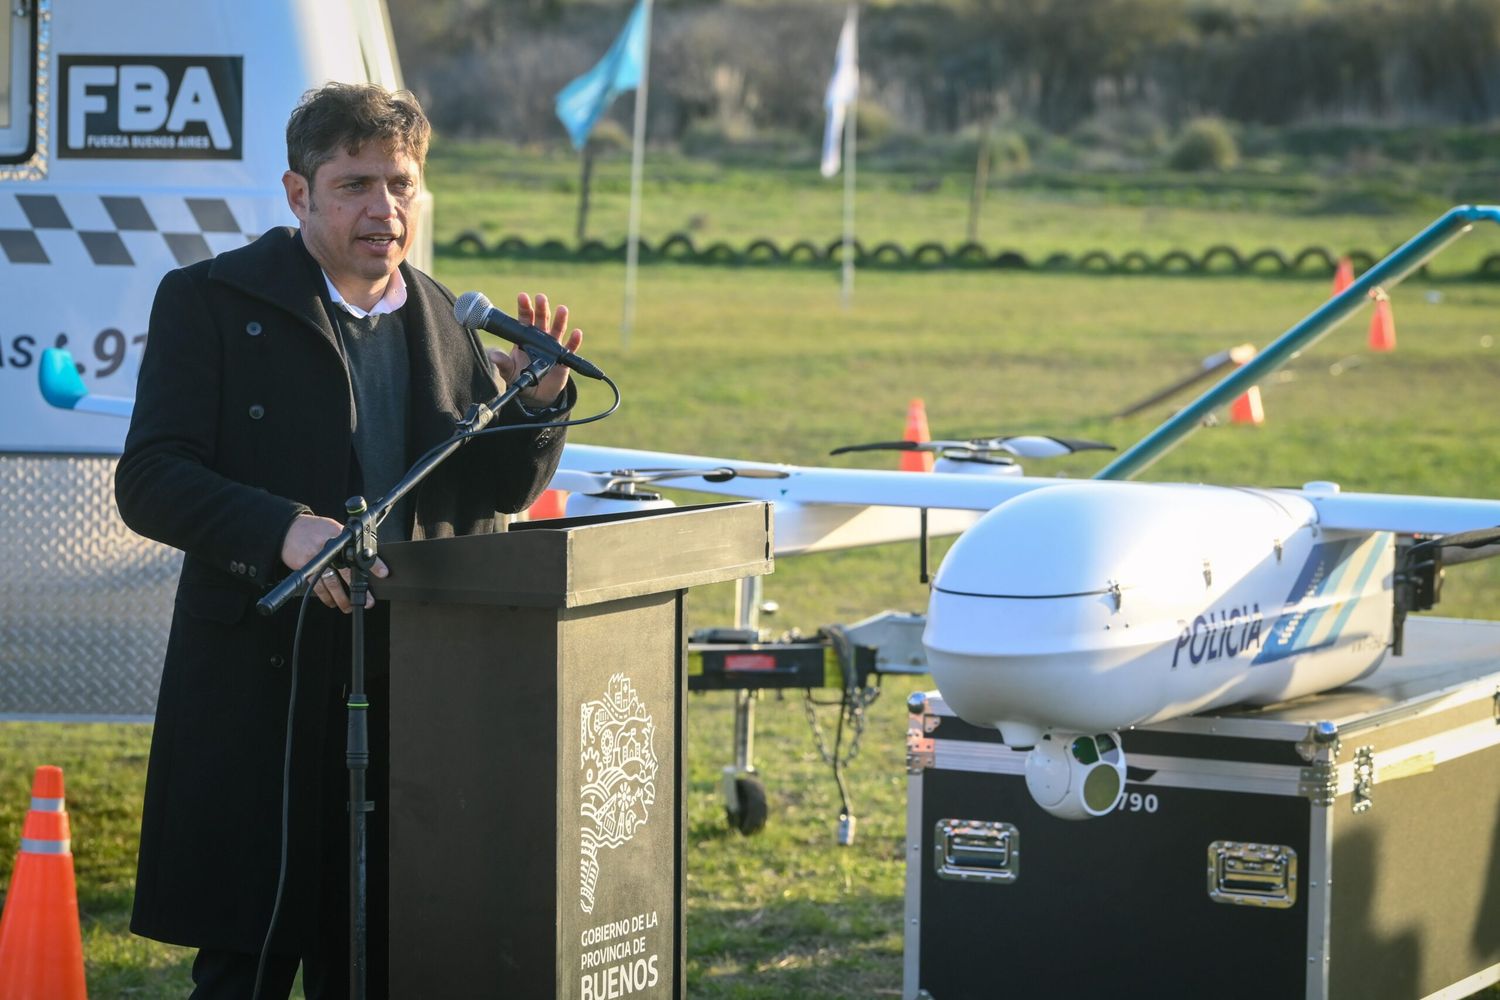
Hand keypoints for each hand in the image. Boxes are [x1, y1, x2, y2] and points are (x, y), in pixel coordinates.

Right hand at [279, 513, 387, 613]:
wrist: (289, 530)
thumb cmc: (314, 529)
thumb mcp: (334, 528)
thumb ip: (347, 542)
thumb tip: (365, 556)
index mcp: (339, 537)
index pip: (360, 551)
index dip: (373, 563)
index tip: (383, 573)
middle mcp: (328, 550)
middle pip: (346, 572)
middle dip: (358, 589)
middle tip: (368, 601)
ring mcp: (316, 561)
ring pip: (331, 584)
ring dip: (341, 598)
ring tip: (348, 607)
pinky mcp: (305, 569)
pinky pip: (317, 587)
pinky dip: (325, 596)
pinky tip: (331, 601)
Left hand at [487, 292, 582, 407]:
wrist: (535, 393)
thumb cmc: (520, 376)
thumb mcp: (509, 371)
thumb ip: (503, 363)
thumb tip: (494, 356)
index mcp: (525, 338)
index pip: (525, 319)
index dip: (524, 307)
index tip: (523, 296)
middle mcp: (540, 338)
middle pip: (542, 319)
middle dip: (541, 308)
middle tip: (541, 298)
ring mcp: (553, 346)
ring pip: (557, 330)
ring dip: (560, 319)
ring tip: (562, 309)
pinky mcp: (564, 358)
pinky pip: (570, 348)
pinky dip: (574, 340)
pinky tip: (577, 333)